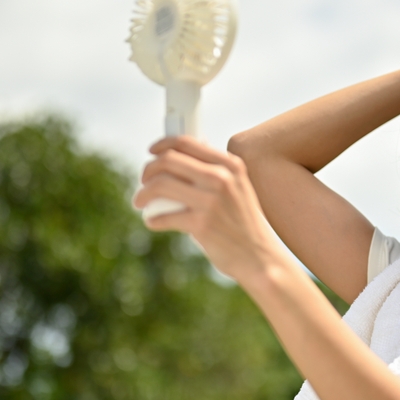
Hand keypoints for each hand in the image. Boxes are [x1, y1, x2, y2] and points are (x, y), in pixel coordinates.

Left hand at [132, 136, 284, 281]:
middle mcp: (221, 178)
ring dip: (143, 193)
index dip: (162, 144)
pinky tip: (152, 222)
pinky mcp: (202, 224)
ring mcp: (211, 201)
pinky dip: (153, 219)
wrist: (260, 257)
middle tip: (143, 182)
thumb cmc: (243, 222)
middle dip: (148, 170)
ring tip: (139, 202)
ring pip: (161, 185)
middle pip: (168, 160)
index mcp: (230, 165)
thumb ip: (218, 169)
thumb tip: (188, 148)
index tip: (151, 153)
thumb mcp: (239, 187)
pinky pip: (164, 216)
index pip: (186, 142)